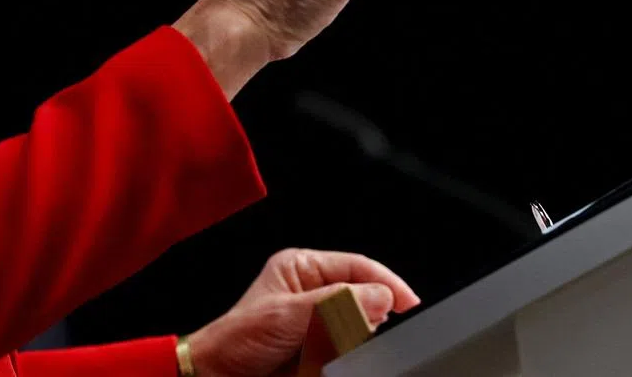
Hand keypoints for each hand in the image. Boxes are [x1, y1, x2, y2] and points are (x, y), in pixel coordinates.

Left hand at [185, 248, 420, 376]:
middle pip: (363, 297)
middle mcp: (313, 292)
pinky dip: (350, 358)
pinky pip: (349, 353)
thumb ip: (335, 304)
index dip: (386, 282)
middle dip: (372, 315)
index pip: (357, 266)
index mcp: (302, 268)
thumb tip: (379, 296)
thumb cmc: (239, 338)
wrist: (221, 376)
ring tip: (339, 349)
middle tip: (374, 331)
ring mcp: (318, 324)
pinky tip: (333, 362)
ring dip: (358, 340)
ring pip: (360, 328)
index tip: (410, 303)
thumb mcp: (288, 314)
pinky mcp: (321, 353)